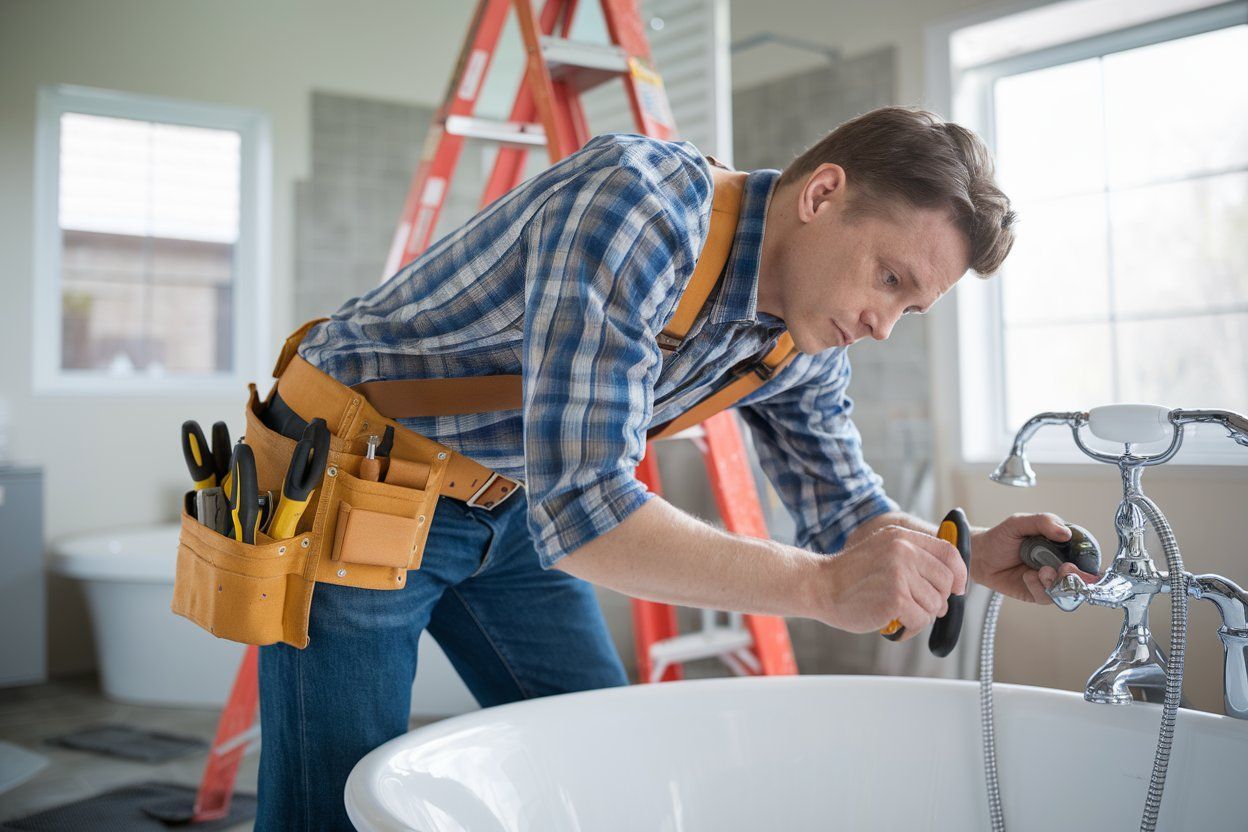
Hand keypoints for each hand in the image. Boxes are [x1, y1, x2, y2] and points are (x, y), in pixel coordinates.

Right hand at [813, 525, 967, 642]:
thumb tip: (949, 581)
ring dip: (920, 615)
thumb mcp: (883, 551)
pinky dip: (910, 627)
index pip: (949, 553)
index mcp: (902, 537)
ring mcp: (900, 574)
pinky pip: (922, 620)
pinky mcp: (896, 598)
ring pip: (936, 605)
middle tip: (915, 606)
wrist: (819, 586)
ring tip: (898, 612)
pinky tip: (894, 621)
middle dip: (936, 600)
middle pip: (946, 582)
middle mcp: (904, 551)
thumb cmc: (850, 575)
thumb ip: (913, 557)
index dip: (958, 574)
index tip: (957, 588)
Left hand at [970, 513, 1101, 604]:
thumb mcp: (1020, 522)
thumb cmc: (1002, 538)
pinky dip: (1039, 588)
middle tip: (1066, 568)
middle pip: (1081, 577)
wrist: (981, 555)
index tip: (1082, 562)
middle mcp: (1059, 564)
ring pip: (1066, 590)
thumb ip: (1043, 522)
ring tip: (1042, 572)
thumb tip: (1065, 533)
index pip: (1085, 556)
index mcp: (1062, 546)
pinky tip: (1028, 577)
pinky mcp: (1037, 593)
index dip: (1089, 562)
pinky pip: (1047, 598)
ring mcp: (1049, 580)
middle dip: (1077, 576)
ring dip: (1057, 582)